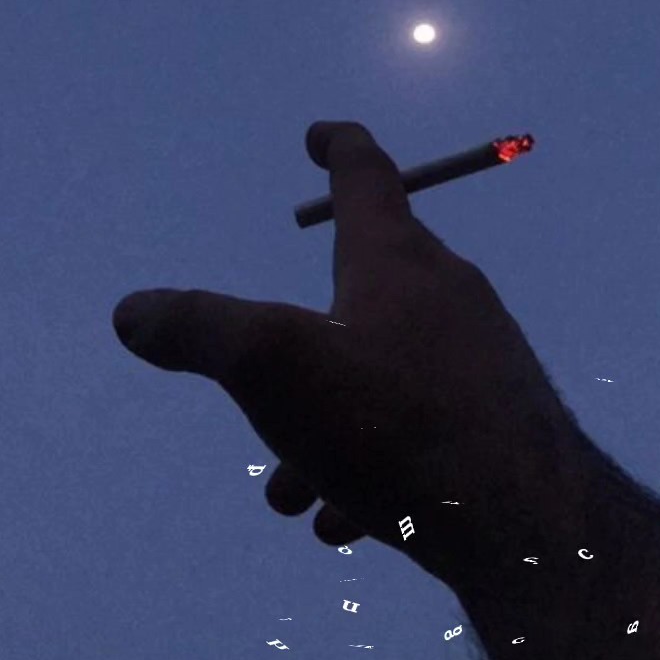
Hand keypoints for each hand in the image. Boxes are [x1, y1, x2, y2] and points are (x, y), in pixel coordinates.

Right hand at [112, 120, 583, 588]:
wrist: (526, 521)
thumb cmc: (392, 424)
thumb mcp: (270, 369)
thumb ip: (199, 331)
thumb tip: (133, 310)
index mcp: (396, 260)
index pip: (366, 176)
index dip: (338, 147)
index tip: (319, 135)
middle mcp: (447, 295)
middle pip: (363, 290)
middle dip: (295, 346)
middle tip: (254, 396)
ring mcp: (479, 362)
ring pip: (380, 377)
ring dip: (321, 428)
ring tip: (287, 494)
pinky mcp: (496, 427)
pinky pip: (416, 433)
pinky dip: (367, 467)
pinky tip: (343, 523)